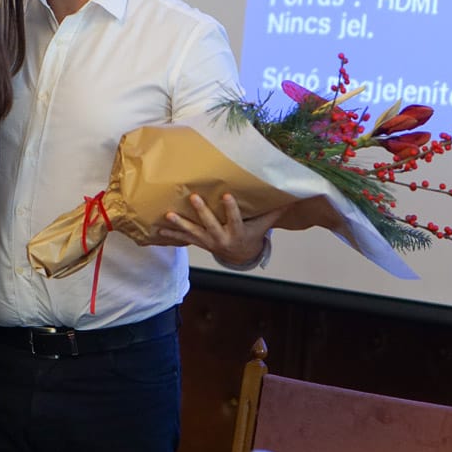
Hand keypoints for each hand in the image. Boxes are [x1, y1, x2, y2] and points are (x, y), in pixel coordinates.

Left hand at [157, 193, 285, 266]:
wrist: (240, 255)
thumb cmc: (252, 234)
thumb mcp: (263, 225)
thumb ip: (274, 210)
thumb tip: (293, 195)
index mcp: (237, 232)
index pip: (235, 218)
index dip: (231, 208)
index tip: (227, 195)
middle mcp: (221, 238)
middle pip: (210, 223)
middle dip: (202, 211)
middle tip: (193, 197)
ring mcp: (208, 241)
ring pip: (192, 232)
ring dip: (180, 224)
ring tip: (168, 214)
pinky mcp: (199, 242)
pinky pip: (183, 238)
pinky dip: (171, 233)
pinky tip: (158, 227)